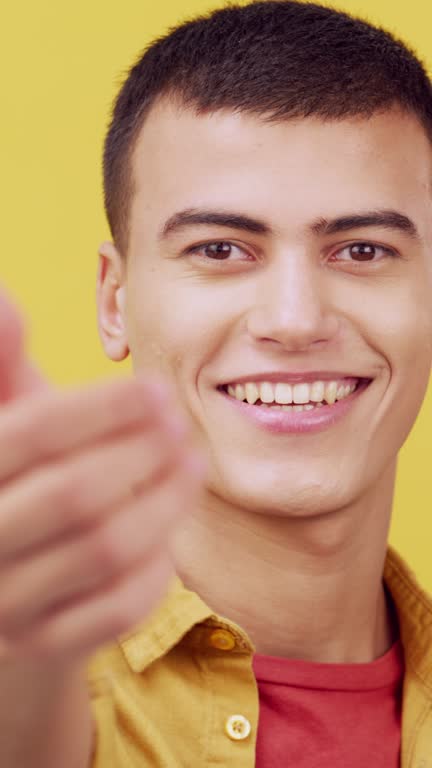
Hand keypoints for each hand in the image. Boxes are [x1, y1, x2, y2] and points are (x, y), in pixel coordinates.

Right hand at [0, 287, 204, 661]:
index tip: (160, 391)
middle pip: (73, 495)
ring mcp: (6, 603)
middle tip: (182, 427)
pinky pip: (117, 607)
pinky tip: (169, 532)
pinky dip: (154, 567)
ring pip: (105, 550)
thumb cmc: (14, 479)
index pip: (33, 434)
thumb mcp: (3, 419)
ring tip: (194, 467)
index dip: (105, 407)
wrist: (2, 581)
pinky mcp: (45, 643)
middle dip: (141, 452)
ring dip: (165, 502)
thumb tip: (2, 297)